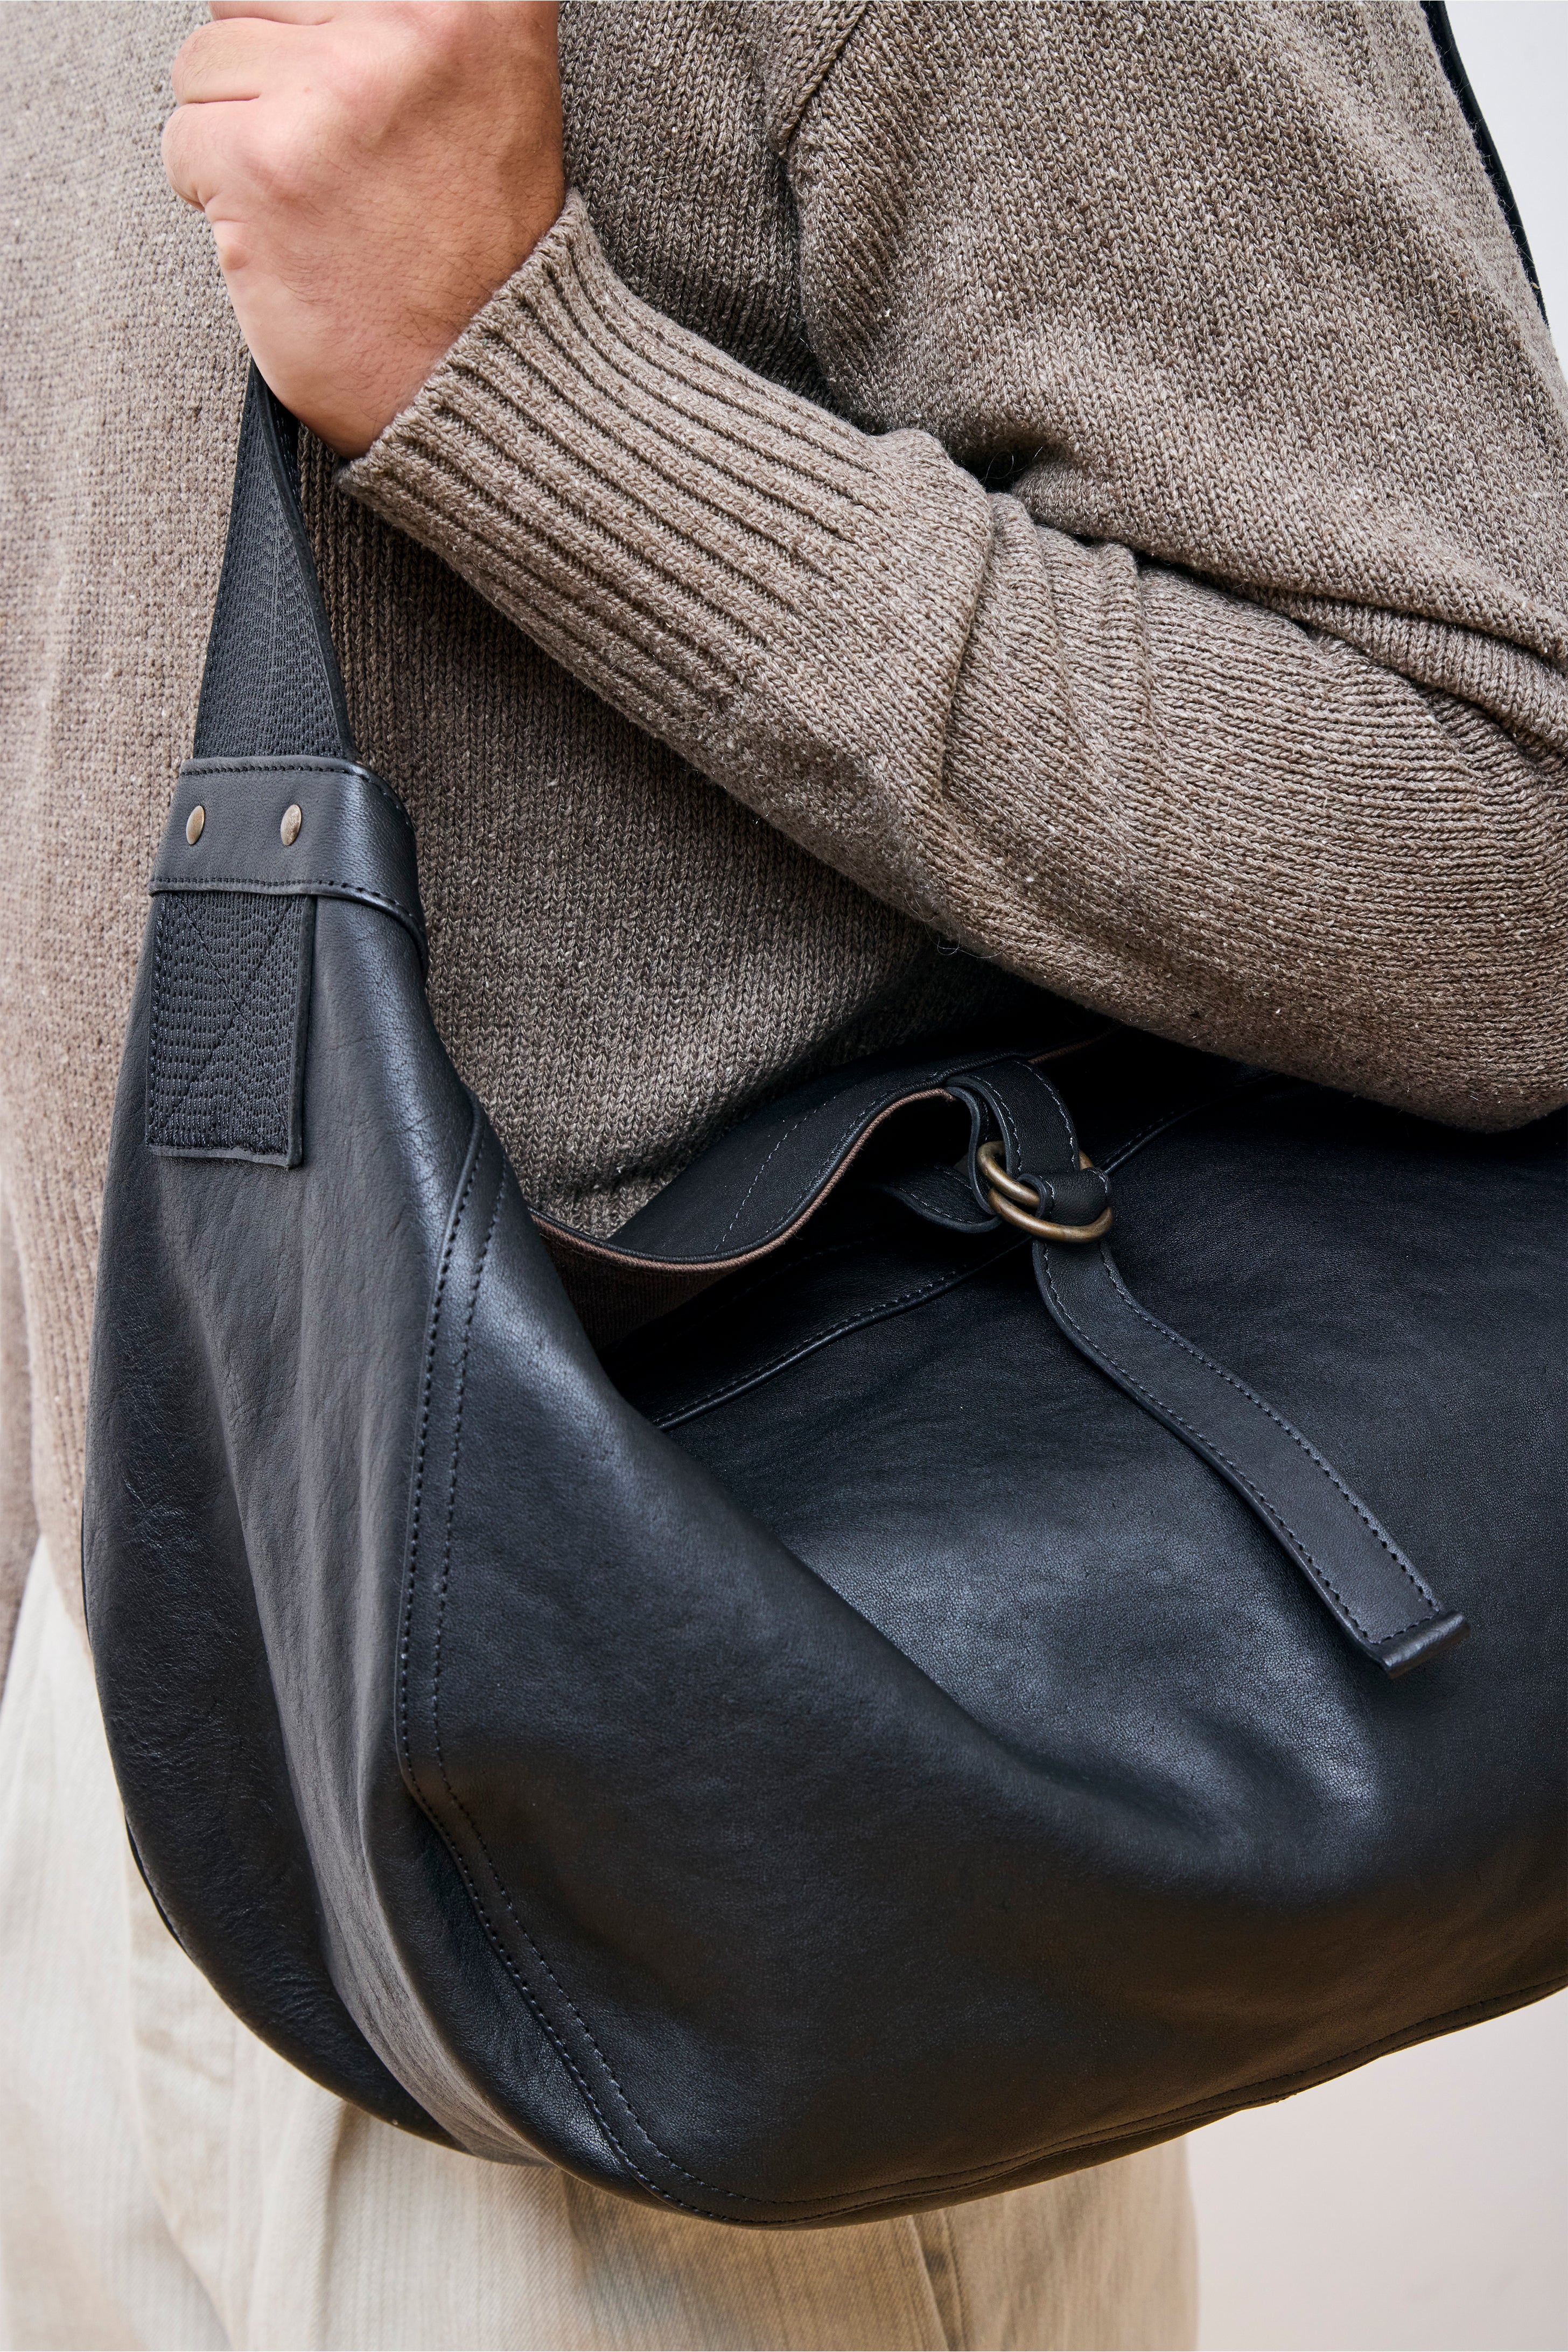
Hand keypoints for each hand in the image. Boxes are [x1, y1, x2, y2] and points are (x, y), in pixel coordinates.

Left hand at [164, 1, 563, 455]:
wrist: (490, 381)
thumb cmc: (482, 249)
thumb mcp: (490, 79)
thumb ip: (414, 15)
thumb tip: (319, 5)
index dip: (317, 35)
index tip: (358, 99)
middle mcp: (414, 19)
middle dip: (273, 76)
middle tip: (343, 161)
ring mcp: (337, 90)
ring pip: (206, 62)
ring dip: (241, 138)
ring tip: (321, 203)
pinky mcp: (268, 162)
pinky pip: (183, 140)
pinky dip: (218, 199)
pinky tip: (291, 239)